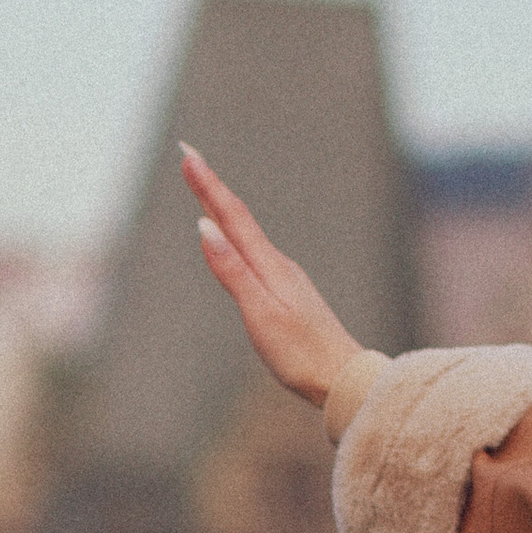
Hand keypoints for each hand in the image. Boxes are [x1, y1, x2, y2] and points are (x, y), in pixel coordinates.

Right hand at [179, 145, 361, 413]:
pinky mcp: (288, 294)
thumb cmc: (301, 354)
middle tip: (189, 157)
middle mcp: (278, 264)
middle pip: (238, 218)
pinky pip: (255, 253)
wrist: (344, 379)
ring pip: (247, 234)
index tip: (187, 153)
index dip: (207, 184)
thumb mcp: (260, 313)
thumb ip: (232, 271)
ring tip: (206, 190)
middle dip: (211, 188)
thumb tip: (204, 227)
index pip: (231, 215)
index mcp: (269, 265)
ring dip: (223, 208)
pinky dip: (237, 236)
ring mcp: (285, 277)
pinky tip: (238, 242)